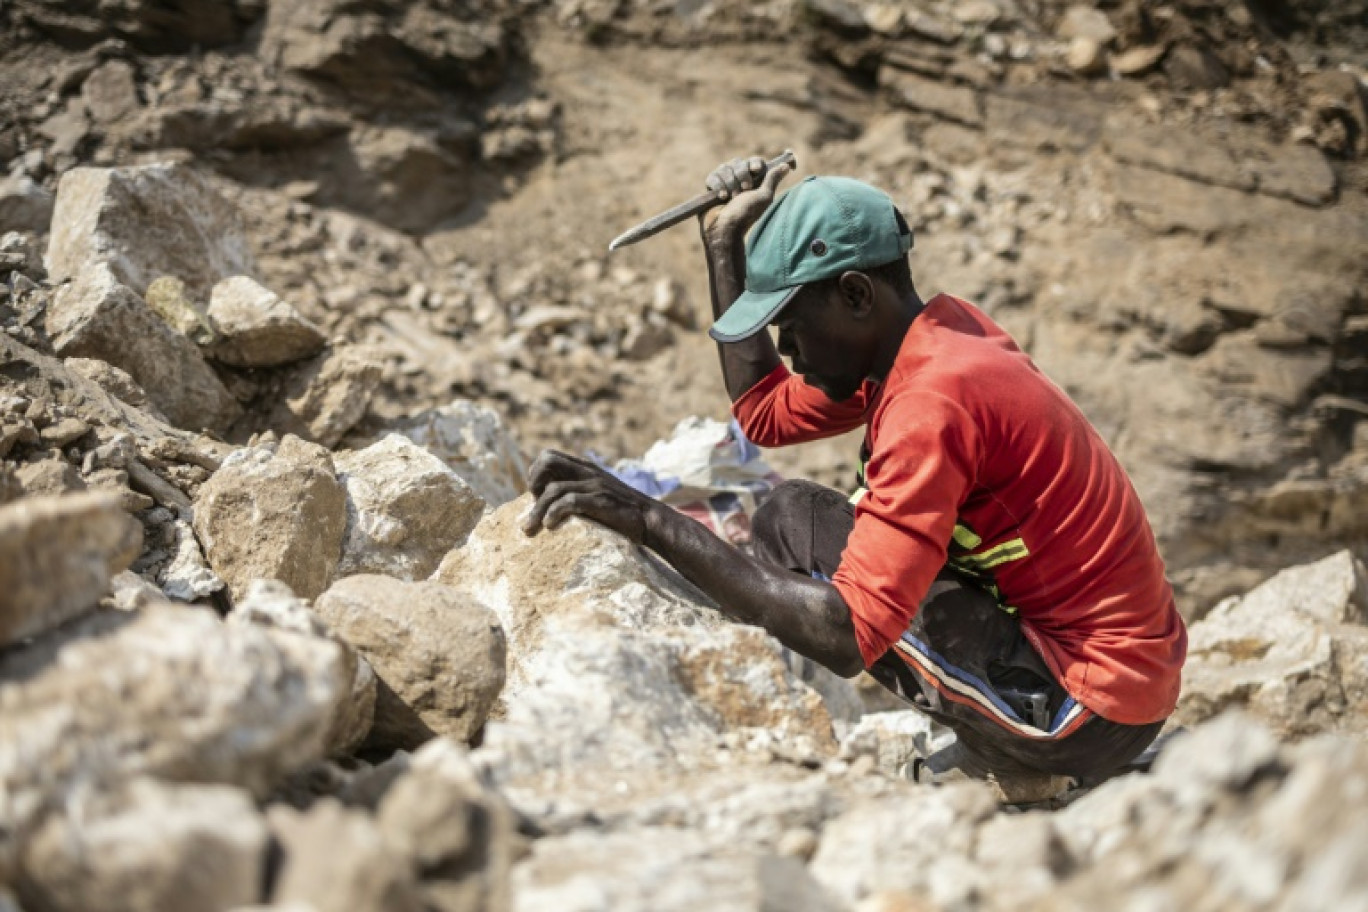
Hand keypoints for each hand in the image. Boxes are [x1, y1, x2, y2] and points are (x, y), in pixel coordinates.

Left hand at [522, 449, 656, 544]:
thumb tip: (549, 505)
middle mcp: (587, 472)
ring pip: (553, 489)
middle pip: (547, 459)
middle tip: (533, 505)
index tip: (536, 497)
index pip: (548, 457)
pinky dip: (554, 513)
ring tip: (531, 529)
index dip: (536, 475)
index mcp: (585, 469)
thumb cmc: (621, 514)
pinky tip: (550, 525)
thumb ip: (578, 493)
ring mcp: (595, 485)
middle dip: (533, 483)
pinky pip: (570, 501)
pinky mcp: (601, 501)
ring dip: (537, 510)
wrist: (650, 520)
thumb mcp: (597, 495)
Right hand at [700, 155, 791, 247]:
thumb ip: (773, 179)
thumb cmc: (748, 214)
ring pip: (725, 168)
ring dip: (730, 183)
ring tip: (732, 198)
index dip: (755, 163)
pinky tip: (722, 197)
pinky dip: (718, 186)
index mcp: (754, 180)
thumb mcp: (764, 196)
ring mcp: (724, 182)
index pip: (754, 161)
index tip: (756, 170)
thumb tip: (786, 165)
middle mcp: (739, 178)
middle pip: (739, 162)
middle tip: (744, 190)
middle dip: (742, 176)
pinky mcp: (712, 187)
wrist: (727, 227)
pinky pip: (713, 176)